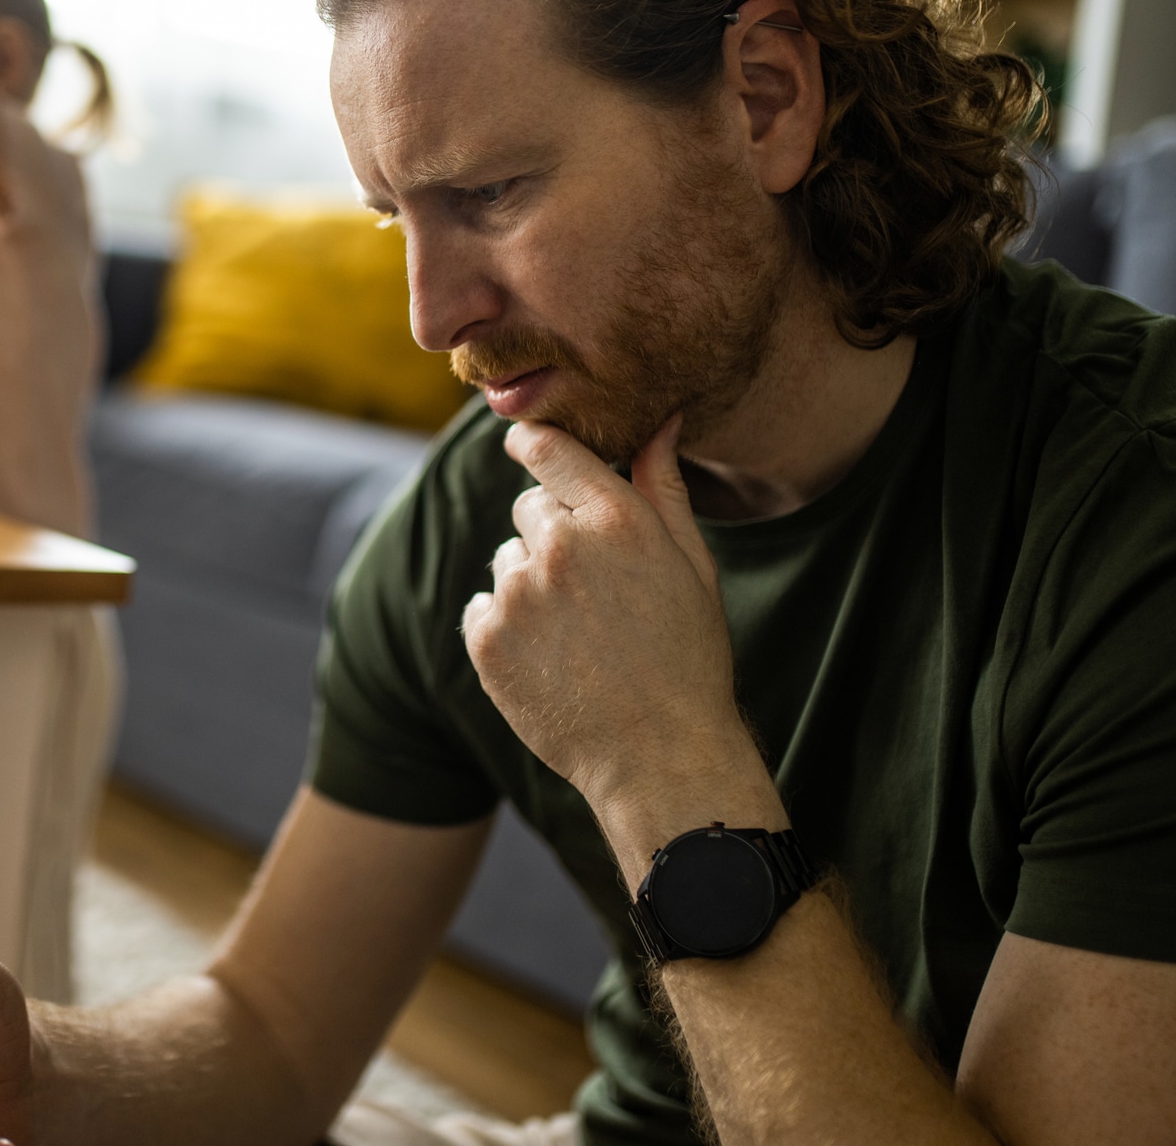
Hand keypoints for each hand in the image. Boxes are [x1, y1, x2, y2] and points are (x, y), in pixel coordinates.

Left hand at [459, 418, 783, 877]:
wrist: (660, 755)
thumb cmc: (687, 656)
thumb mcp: (691, 565)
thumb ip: (663, 487)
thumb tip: (657, 421)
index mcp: (616, 519)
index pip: (544, 447)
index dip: (531, 442)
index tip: (526, 446)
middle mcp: (560, 547)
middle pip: (528, 506)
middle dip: (552, 531)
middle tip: (594, 586)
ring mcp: (517, 594)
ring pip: (507, 560)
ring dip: (531, 583)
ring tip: (579, 633)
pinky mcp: (486, 639)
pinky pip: (484, 607)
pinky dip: (506, 625)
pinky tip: (552, 657)